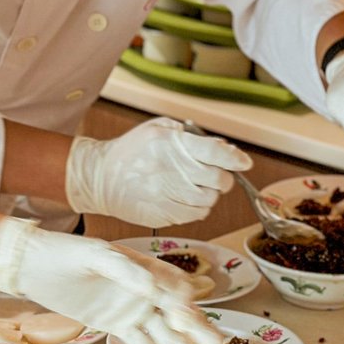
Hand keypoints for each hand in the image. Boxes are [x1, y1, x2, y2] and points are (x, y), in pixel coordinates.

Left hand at [0, 218, 225, 343]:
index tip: (191, 319)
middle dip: (197, 328)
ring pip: (161, 330)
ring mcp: (128, 307)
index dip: (186, 303)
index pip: (174, 287)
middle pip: (176, 311)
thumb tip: (152, 287)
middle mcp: (142, 289)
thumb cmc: (64, 253)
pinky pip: (136, 339)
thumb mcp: (94, 255)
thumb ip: (124, 270)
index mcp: (142, 267)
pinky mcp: (112, 323)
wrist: (32, 266)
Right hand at [65, 117, 251, 226]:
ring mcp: (169, 196)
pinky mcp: (165, 215)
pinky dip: (198, 207)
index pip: (215, 153)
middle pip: (219, 180)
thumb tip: (224, 148)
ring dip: (210, 193)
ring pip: (211, 200)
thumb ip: (192, 137)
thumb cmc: (131, 150)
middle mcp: (173, 171)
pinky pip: (197, 215)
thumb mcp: (158, 128)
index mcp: (172, 145)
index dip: (235, 158)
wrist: (99, 178)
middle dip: (223, 176)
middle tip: (212, 172)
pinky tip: (184, 197)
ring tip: (194, 185)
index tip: (244, 162)